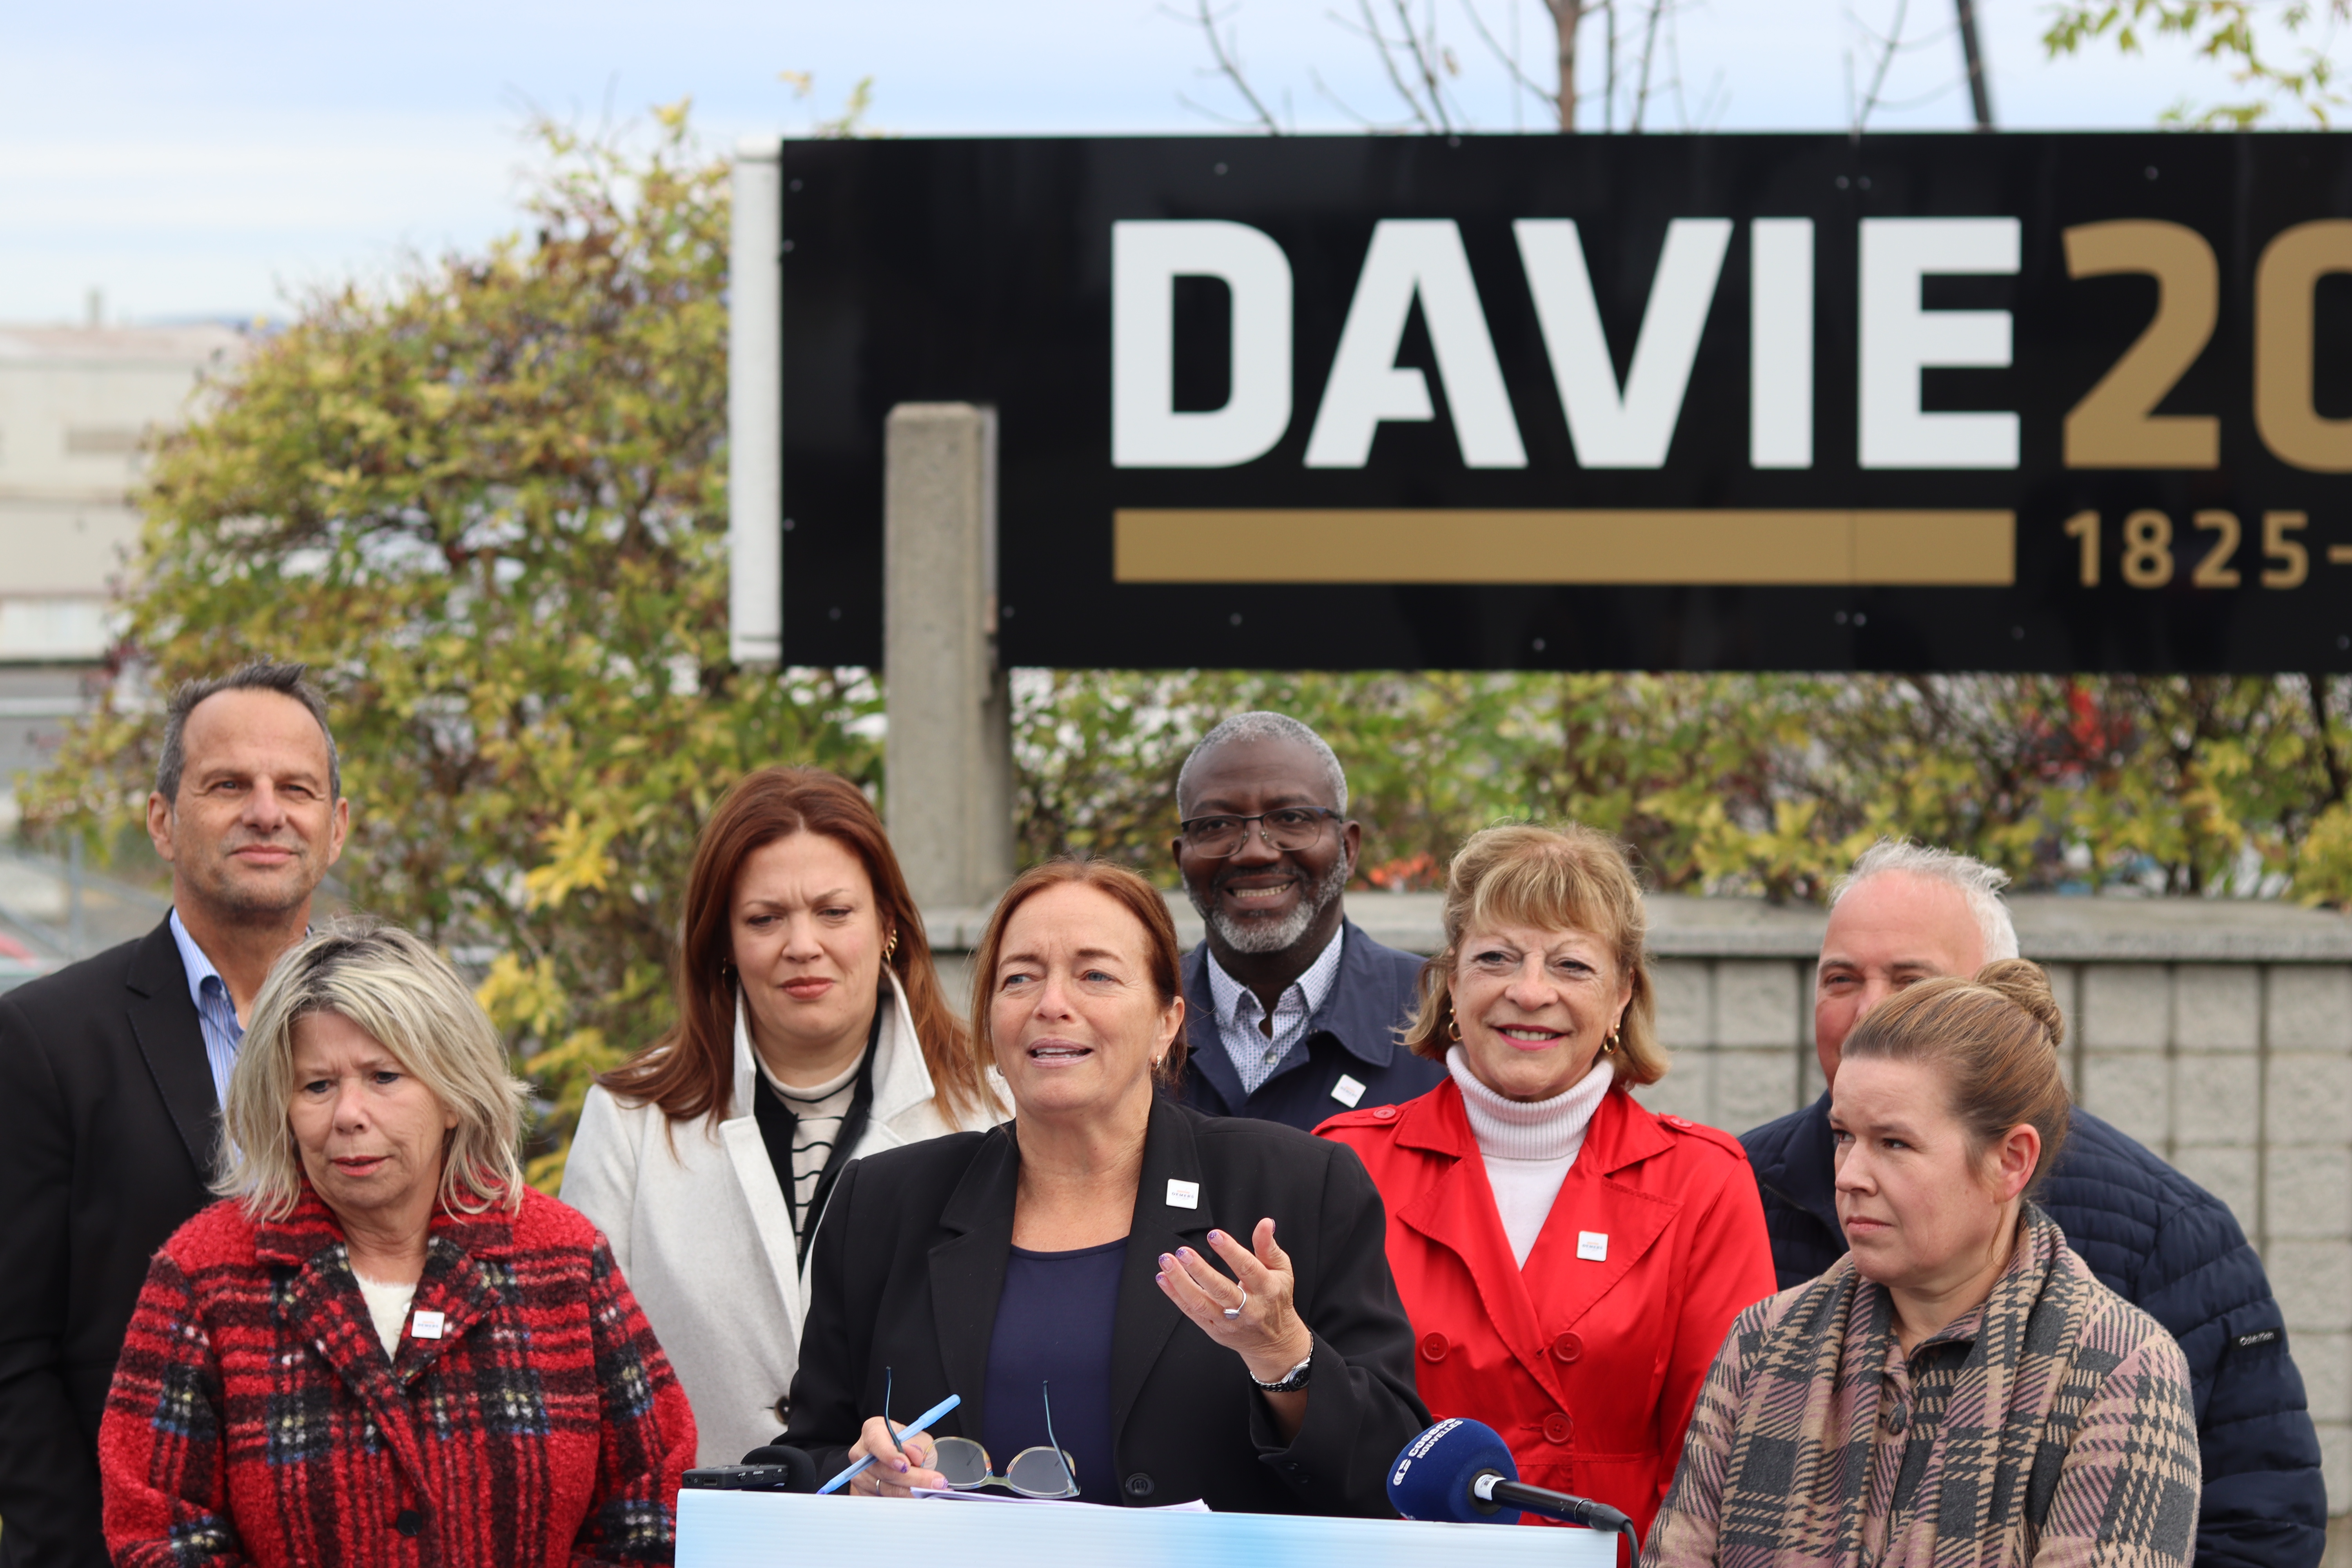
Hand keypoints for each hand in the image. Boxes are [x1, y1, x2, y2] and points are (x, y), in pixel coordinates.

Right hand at [845, 1415, 946, 1496]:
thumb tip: (914, 1454)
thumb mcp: (918, 1438)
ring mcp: (860, 1475)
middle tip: (936, 1482)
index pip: (876, 1442)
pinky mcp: (864, 1492)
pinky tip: (919, 1497)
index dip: (890, 1455)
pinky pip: (884, 1499)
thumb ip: (916, 1444)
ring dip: (911, 1492)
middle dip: (912, 1478)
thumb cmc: (909, 1444)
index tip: (906, 1466)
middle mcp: (861, 1453)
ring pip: (886, 1489)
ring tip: (932, 1491)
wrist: (904, 1459)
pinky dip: (903, 1499)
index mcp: (872, 1430)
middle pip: (884, 1470)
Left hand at [1155, 1217, 1313, 1384]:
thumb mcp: (1281, 1271)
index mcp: (1266, 1289)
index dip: (1231, 1251)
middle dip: (1199, 1270)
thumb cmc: (1275, 1300)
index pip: (1248, 1269)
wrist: (1274, 1341)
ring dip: (1181, 1282)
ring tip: (1168, 1263)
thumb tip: (1265, 1224)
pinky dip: (1175, 1296)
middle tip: (1183, 1252)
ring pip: (1201, 1303)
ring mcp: (1229, 1322)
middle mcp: (1248, 1308)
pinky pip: (1192, 1313)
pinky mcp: (1214, 1330)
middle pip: (1221, 1289)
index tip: (1214, 1235)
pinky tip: (1164, 1279)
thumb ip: (1268, 1246)